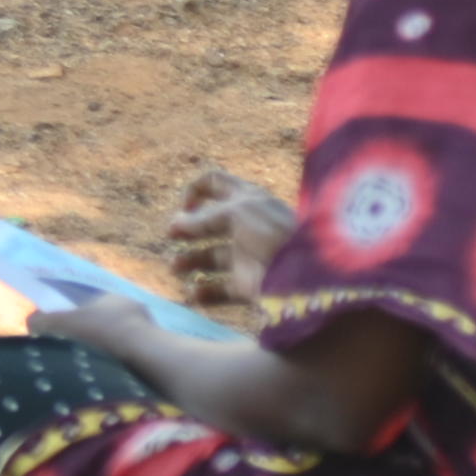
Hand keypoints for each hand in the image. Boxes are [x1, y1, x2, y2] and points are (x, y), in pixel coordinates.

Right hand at [43, 290, 174, 372]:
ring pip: (122, 344)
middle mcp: (133, 310)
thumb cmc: (99, 333)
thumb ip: (40, 321)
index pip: (88, 307)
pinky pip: (135, 360)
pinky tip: (115, 380)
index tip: (65, 338)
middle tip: (78, 358)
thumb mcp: (59, 324)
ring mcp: (150, 333)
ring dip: (110, 356)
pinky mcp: (160, 355)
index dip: (74, 321)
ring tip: (96, 373)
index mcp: (110, 297)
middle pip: (105, 325)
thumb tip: (32, 324)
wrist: (145, 357)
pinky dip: (124, 368)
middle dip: (93, 339)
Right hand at [160, 164, 293, 299]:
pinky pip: (220, 289)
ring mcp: (245, 255)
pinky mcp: (247, 283)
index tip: (185, 207)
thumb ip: (202, 218)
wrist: (304, 272)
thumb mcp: (236, 212)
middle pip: (207, 223)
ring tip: (176, 267)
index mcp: (246, 200)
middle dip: (186, 229)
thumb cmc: (271, 232)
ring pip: (209, 256)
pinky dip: (205, 292)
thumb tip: (175, 223)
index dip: (195, 190)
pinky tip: (194, 292)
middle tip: (171, 236)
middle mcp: (244, 226)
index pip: (215, 183)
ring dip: (189, 260)